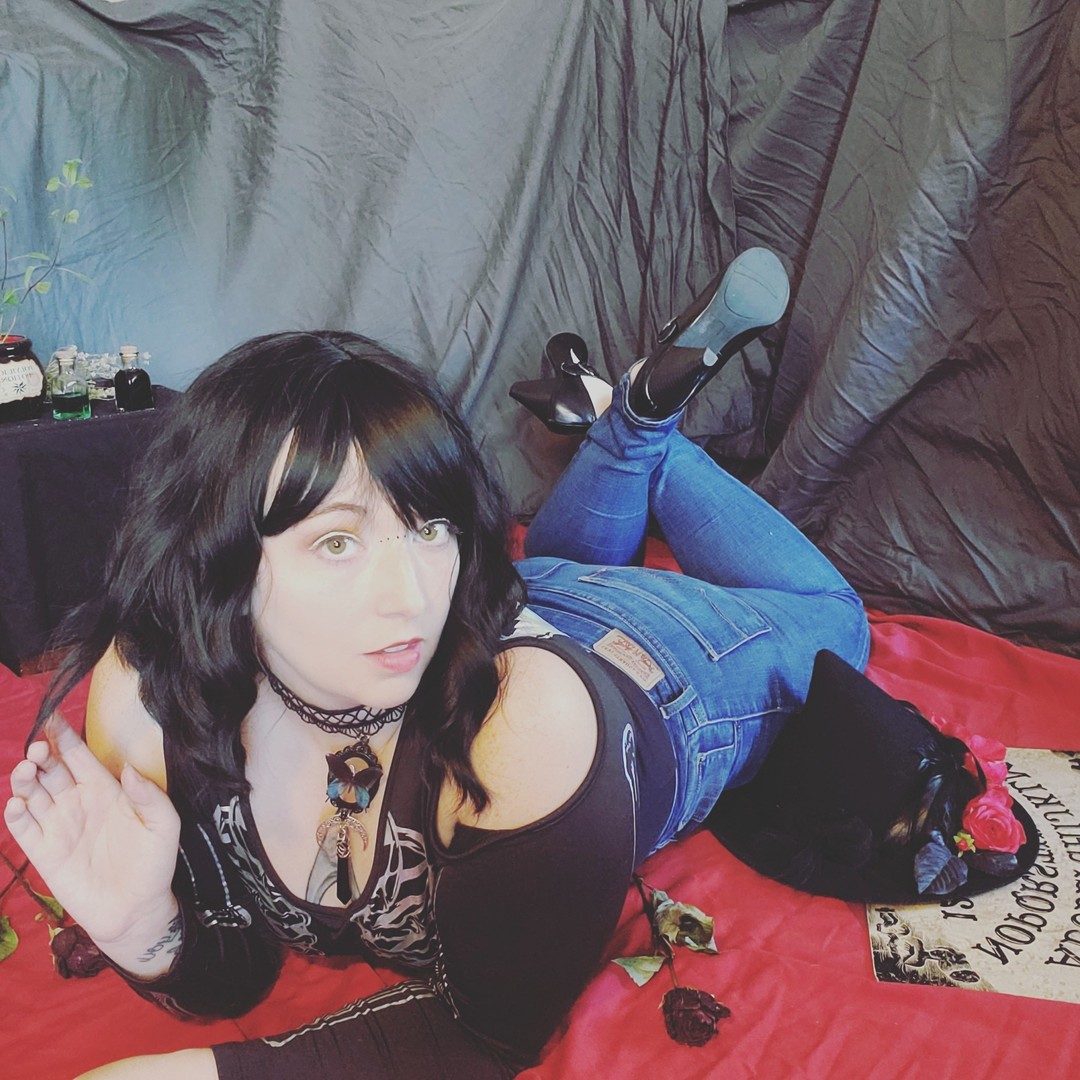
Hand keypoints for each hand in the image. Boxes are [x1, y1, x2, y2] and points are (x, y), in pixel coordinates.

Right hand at [4, 714, 181, 969]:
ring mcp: (58, 826)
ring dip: (24, 779)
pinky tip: (19, 805)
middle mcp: (77, 802)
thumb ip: (150, 796)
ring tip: (27, 771)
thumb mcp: (164, 825)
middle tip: (39, 748)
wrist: (137, 910)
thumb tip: (128, 769)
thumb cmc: (154, 864)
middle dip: (41, 754)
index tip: (52, 718)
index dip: (65, 736)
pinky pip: (23, 829)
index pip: (79, 755)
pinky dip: (16, 815)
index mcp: (105, 789)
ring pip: (33, 793)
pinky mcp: (44, 853)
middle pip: (51, 769)